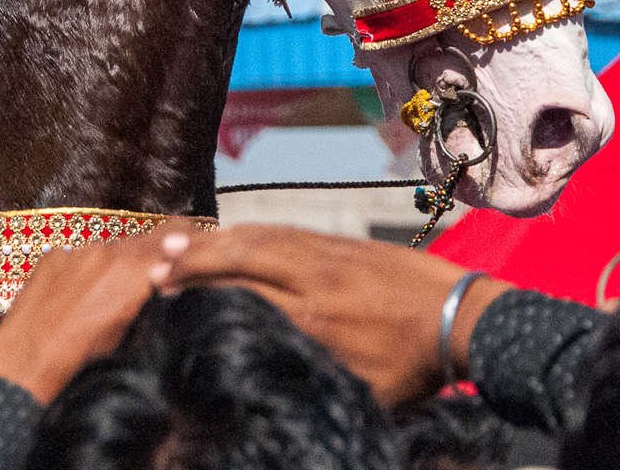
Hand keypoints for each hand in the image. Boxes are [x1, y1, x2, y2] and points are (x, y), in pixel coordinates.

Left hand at [0, 222, 202, 402]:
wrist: (24, 364)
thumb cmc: (79, 360)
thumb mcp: (128, 333)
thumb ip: (148, 298)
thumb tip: (162, 282)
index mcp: (132, 272)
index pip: (173, 235)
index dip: (188, 235)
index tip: (196, 238)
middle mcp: (107, 252)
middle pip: (142, 242)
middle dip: (150, 256)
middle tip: (151, 278)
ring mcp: (76, 251)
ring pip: (109, 251)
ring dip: (113, 267)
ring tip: (103, 298)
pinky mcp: (52, 256)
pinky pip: (78, 256)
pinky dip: (83, 271)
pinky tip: (74, 298)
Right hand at [158, 223, 512, 405]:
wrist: (464, 316)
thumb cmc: (413, 367)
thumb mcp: (362, 389)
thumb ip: (313, 376)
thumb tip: (267, 379)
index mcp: (316, 318)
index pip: (242, 294)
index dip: (199, 290)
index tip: (163, 292)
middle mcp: (314, 277)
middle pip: (241, 256)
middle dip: (194, 258)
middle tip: (155, 263)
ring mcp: (326, 253)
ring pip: (259, 237)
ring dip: (214, 239)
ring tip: (175, 242)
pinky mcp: (340, 241)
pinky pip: (283, 230)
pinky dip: (248, 232)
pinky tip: (229, 235)